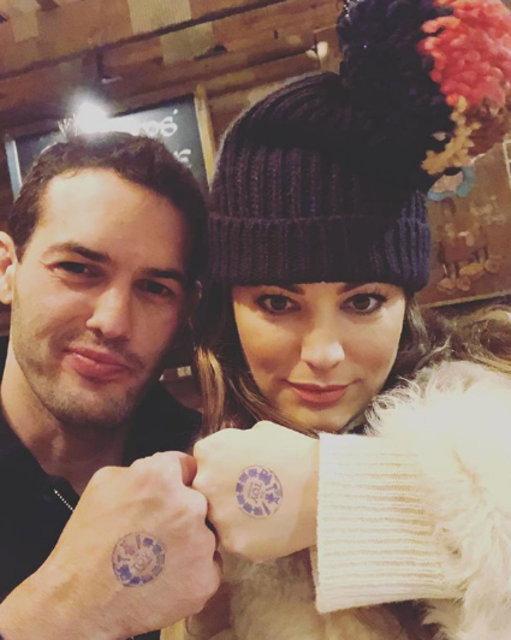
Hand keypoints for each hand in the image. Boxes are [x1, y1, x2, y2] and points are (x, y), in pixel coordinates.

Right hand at [0, 452, 220, 639]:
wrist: (79, 603)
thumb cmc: (86, 542)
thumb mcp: (103, 484)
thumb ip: (141, 469)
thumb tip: (163, 469)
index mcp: (162, 477)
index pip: (186, 465)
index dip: (175, 480)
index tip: (166, 495)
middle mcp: (189, 506)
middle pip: (199, 500)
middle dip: (182, 511)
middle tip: (157, 531)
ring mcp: (201, 544)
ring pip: (206, 534)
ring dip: (189, 542)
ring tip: (157, 559)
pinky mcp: (206, 578)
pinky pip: (208, 566)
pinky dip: (192, 572)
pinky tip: (165, 579)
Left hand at [193, 421, 318, 562]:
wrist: (323, 485)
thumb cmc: (295, 452)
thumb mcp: (259, 432)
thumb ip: (233, 442)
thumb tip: (225, 452)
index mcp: (208, 452)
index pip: (202, 463)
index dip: (221, 469)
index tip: (238, 473)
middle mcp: (204, 483)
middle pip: (203, 493)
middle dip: (222, 494)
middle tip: (250, 494)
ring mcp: (217, 516)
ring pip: (217, 520)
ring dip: (234, 518)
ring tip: (263, 512)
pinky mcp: (234, 543)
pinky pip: (236, 541)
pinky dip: (250, 537)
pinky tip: (270, 527)